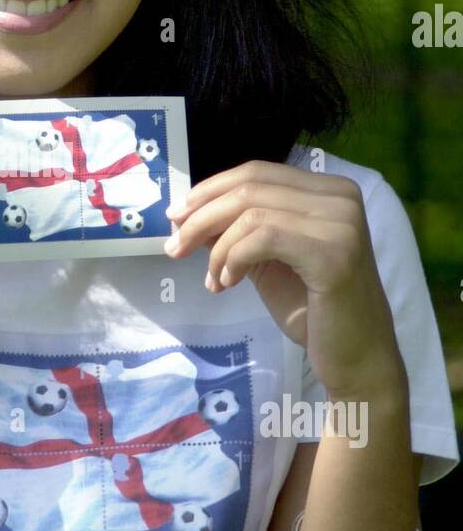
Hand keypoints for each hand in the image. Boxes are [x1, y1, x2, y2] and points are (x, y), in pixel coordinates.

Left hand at [165, 160, 406, 398]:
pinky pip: (262, 238)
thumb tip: (188, 213)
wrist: (356, 357)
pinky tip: (227, 284)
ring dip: (216, 247)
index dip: (210, 190)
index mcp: (329, 190)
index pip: (256, 172)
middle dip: (201, 216)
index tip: (176, 217)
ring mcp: (341, 222)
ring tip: (212, 279)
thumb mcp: (267, 259)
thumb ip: (238, 230)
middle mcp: (341, 197)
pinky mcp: (334, 253)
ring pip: (251, 212)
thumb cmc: (312, 309)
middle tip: (174, 246)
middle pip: (249, 187)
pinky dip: (233, 259)